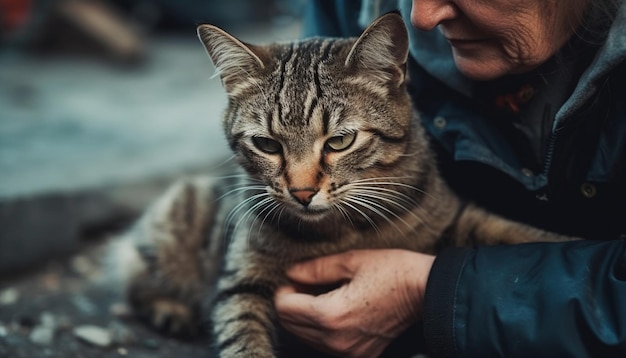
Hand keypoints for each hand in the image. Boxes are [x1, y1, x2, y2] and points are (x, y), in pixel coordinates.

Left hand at [274, 249, 434, 356]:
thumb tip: (289, 273)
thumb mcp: (351, 261)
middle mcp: (336, 340)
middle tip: (307, 284)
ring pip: (305, 337)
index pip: (284, 308)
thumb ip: (314, 269)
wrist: (427, 292)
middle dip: (292, 303)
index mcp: (331, 315)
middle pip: (290, 325)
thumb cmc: (393, 271)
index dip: (284, 289)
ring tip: (323, 295)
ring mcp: (348, 352)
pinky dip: (322, 328)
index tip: (296, 276)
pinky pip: (325, 344)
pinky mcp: (358, 355)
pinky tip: (336, 309)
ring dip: (305, 316)